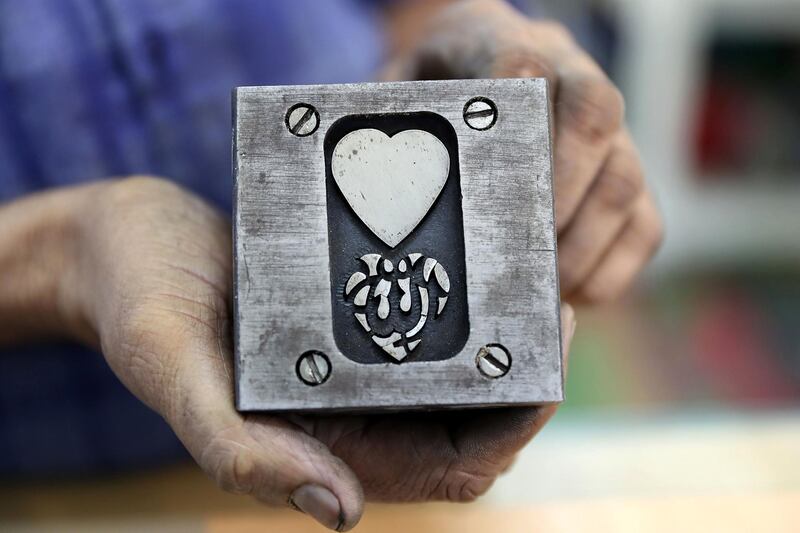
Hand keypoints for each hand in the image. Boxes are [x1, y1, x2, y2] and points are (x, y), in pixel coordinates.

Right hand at [67, 177, 576, 529]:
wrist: (123, 243)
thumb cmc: (137, 302)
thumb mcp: (172, 367)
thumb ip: (236, 446)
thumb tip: (339, 512)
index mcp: (320, 444)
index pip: (449, 467)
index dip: (511, 428)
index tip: (546, 363)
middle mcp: (349, 414)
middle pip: (472, 423)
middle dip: (524, 378)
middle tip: (553, 304)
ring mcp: (355, 368)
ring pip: (459, 375)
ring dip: (504, 339)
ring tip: (535, 278)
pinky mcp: (352, 321)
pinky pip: (428, 327)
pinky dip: (465, 306)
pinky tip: (486, 263)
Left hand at [388, 0, 662, 302]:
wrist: (473, 68)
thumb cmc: (430, 92)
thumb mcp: (399, 93)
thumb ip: (391, 124)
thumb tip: (377, 183)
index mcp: (502, 42)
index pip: (522, 63)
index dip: (515, 121)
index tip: (489, 184)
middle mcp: (570, 75)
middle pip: (595, 115)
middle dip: (557, 193)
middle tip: (518, 253)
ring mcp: (609, 127)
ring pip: (625, 177)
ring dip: (581, 243)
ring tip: (538, 287)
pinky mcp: (627, 175)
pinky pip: (644, 225)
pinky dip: (610, 269)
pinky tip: (568, 294)